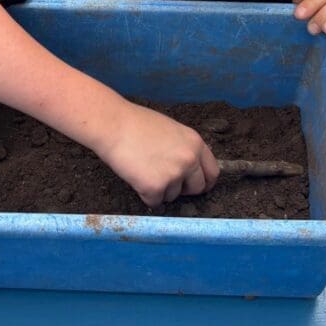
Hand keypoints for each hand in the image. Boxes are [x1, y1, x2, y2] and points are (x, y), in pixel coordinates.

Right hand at [94, 100, 220, 207]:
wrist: (113, 124)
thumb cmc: (136, 123)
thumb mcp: (171, 130)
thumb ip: (184, 148)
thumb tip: (189, 169)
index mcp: (196, 143)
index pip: (212, 172)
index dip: (204, 182)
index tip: (196, 187)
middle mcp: (189, 159)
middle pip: (197, 188)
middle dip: (183, 189)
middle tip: (164, 181)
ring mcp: (174, 174)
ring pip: (173, 196)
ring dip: (159, 190)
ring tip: (143, 169)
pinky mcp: (155, 187)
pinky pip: (154, 202)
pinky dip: (144, 195)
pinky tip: (135, 177)